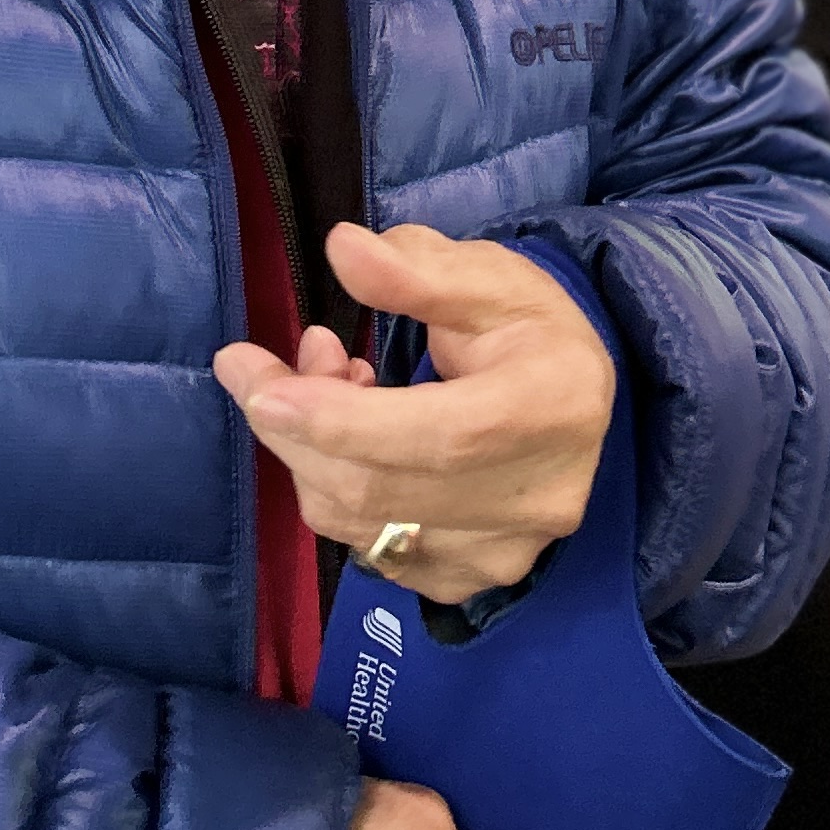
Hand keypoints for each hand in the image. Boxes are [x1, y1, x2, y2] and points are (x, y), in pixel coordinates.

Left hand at [212, 221, 617, 605]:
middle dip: (294, 428)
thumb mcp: (487, 277)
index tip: (257, 386)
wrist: (573, 401)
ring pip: (360, 523)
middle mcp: (535, 500)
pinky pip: (367, 549)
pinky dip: (333, 491)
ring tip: (323, 381)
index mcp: (551, 408)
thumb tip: (342, 249)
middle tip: (256, 366)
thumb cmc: (530, 328)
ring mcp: (501, 553)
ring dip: (309, 453)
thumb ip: (414, 270)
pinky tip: (351, 439)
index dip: (338, 419)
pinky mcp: (469, 579)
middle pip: (379, 487)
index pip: (436, 435)